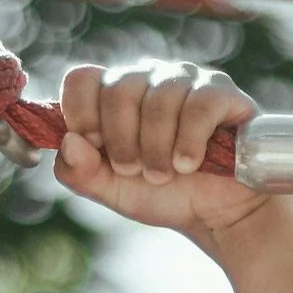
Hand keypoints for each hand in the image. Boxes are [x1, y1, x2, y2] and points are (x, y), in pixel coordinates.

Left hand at [54, 60, 280, 250]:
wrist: (217, 214)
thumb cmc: (166, 194)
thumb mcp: (113, 191)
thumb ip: (79, 173)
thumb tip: (70, 142)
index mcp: (116, 93)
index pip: (82, 79)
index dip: (81, 114)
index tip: (97, 148)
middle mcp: (149, 77)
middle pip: (118, 89)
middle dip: (123, 142)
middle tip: (137, 171)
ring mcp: (186, 80)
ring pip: (158, 101)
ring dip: (157, 150)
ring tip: (166, 174)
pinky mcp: (222, 93)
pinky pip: (198, 107)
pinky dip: (189, 143)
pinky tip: (190, 164)